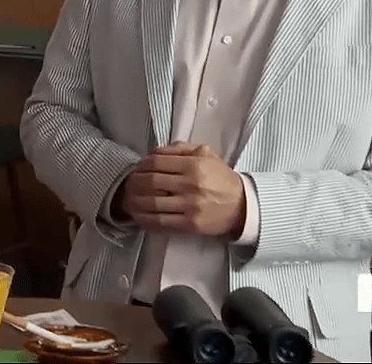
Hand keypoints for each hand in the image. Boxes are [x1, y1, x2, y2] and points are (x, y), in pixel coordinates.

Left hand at [121, 142, 245, 237]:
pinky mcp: (191, 224)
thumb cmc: (220, 177)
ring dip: (136, 202)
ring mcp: (191, 206)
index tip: (137, 169)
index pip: (157, 163)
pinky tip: (140, 217)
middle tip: (128, 185)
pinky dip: (147, 220)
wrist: (243, 206)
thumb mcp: (205, 154)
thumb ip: (179, 148)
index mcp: (194, 164)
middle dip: (135, 183)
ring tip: (129, 201)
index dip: (141, 165)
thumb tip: (152, 151)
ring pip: (153, 203)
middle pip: (151, 182)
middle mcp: (191, 184)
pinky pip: (162, 222)